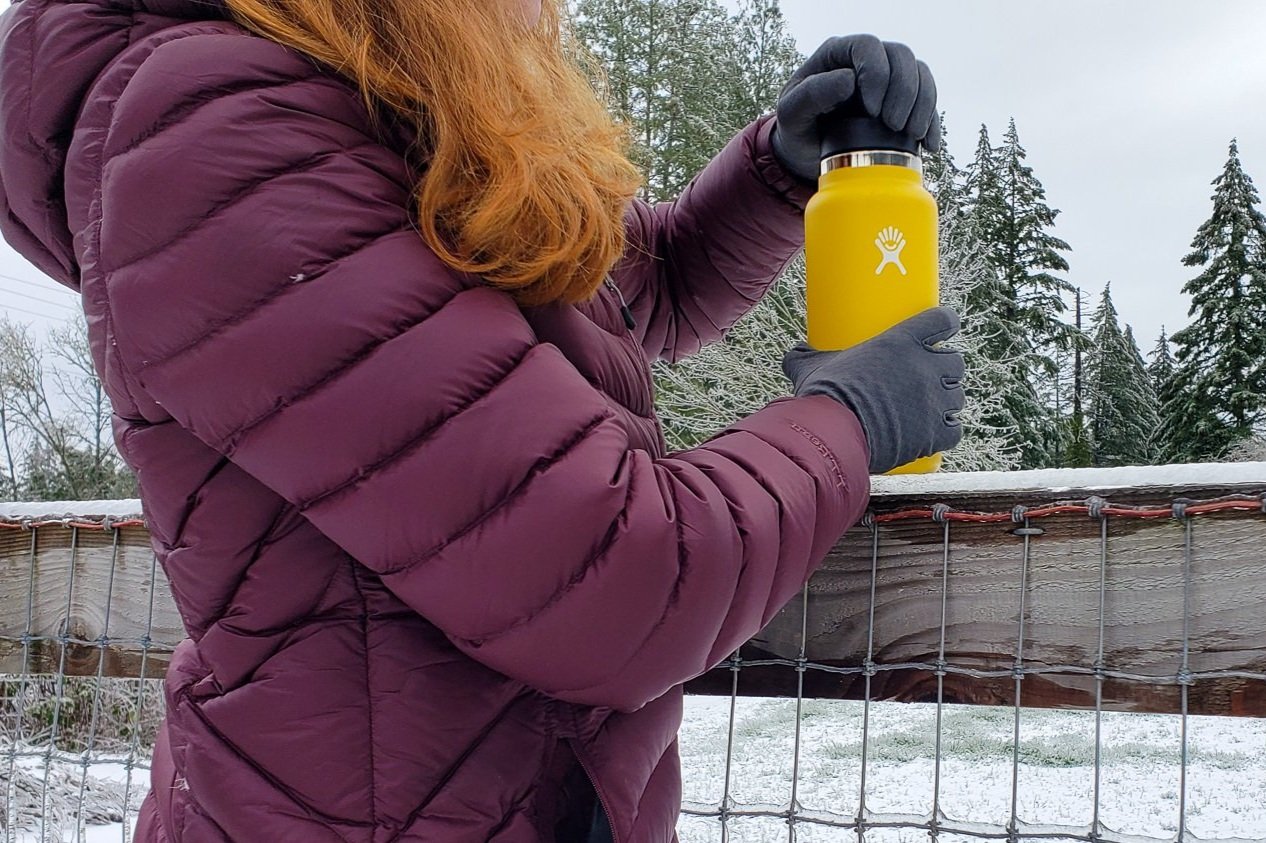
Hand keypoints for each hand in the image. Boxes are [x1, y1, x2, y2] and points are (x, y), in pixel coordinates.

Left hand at [771, 34, 940, 182]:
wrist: (807, 154)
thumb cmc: (797, 128)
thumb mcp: (791, 114)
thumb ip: (812, 94)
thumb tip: (848, 80)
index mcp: (838, 54)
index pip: (867, 46)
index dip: (877, 73)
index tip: (872, 110)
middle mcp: (867, 61)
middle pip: (901, 56)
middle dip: (904, 90)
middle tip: (893, 125)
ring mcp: (888, 80)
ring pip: (920, 74)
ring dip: (922, 104)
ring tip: (911, 134)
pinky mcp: (902, 103)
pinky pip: (927, 102)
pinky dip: (931, 122)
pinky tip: (928, 145)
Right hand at [783, 307, 964, 473]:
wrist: (834, 435)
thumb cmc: (823, 395)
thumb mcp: (809, 368)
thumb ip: (804, 357)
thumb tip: (792, 354)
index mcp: (901, 341)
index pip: (942, 320)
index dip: (945, 324)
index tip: (942, 330)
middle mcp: (925, 367)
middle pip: (955, 361)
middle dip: (945, 369)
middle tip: (928, 377)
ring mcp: (935, 400)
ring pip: (957, 395)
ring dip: (946, 400)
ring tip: (928, 408)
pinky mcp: (937, 432)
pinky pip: (954, 429)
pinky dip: (946, 431)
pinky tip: (933, 432)